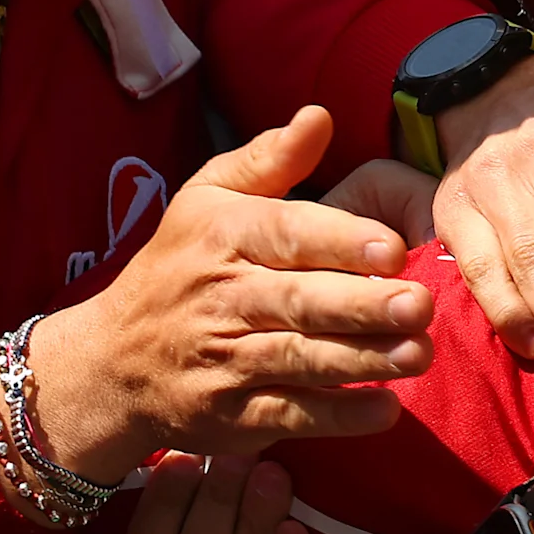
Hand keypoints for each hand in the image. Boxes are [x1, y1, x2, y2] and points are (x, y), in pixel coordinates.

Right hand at [30, 108, 432, 486]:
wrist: (112, 361)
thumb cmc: (180, 266)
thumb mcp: (206, 199)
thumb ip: (269, 160)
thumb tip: (319, 116)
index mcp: (222, 236)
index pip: (286, 234)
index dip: (341, 241)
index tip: (394, 248)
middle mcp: (222, 298)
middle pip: (298, 302)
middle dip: (362, 306)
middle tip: (420, 305)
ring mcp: (224, 360)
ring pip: (299, 360)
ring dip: (362, 361)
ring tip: (419, 354)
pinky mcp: (230, 415)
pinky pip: (289, 415)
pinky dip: (337, 417)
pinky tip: (385, 410)